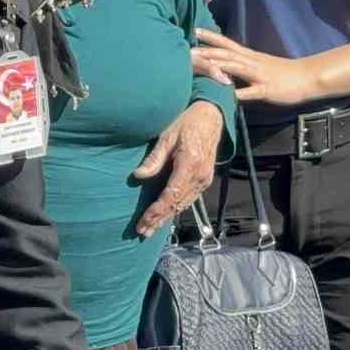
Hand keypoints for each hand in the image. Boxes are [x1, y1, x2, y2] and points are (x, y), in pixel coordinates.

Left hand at [132, 100, 224, 236]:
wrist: (211, 117)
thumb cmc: (186, 123)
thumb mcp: (166, 137)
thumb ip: (154, 158)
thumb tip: (138, 176)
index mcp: (189, 165)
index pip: (171, 195)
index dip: (157, 211)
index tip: (144, 221)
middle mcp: (200, 176)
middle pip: (177, 204)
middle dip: (159, 220)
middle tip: (141, 232)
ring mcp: (204, 179)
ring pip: (183, 204)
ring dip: (166, 218)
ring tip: (150, 229)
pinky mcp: (204, 179)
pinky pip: (189, 199)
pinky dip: (176, 209)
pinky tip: (165, 217)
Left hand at [195, 29, 322, 104]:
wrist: (309, 77)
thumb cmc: (282, 73)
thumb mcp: (259, 65)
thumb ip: (241, 65)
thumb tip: (223, 66)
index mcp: (250, 57)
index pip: (227, 44)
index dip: (211, 37)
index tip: (194, 30)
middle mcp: (252, 62)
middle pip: (227, 54)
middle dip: (206, 52)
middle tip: (187, 50)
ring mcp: (260, 75)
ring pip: (237, 68)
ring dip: (218, 66)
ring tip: (201, 66)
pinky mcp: (268, 89)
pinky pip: (253, 91)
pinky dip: (240, 93)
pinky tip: (228, 95)